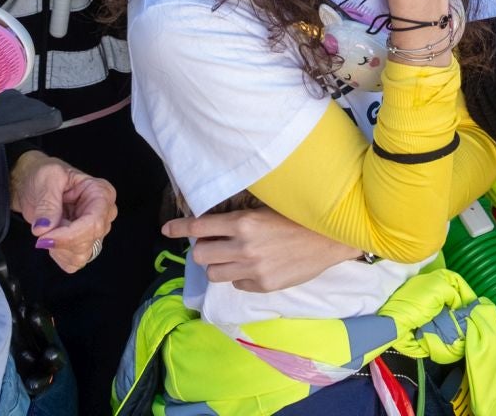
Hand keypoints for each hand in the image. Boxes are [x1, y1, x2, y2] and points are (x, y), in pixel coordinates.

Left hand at [12, 151, 117, 272]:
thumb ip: (47, 204)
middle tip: (40, 229)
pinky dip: (58, 255)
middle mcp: (104, 214)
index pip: (94, 223)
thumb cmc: (45, 175)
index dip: (69, 235)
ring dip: (58, 248)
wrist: (35, 184)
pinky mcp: (84, 244)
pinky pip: (73, 262)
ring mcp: (95, 231)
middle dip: (61, 241)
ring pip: (81, 256)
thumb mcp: (46, 179)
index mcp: (101, 193)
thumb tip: (44, 229)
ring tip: (47, 229)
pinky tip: (52, 238)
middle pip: (88, 241)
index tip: (43, 237)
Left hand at [162, 209, 360, 291]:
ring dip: (218, 264)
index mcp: (243, 223)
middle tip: (213, 243)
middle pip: (200, 254)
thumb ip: (240, 220)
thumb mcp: (266, 210)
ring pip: (214, 273)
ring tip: (232, 256)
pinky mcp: (263, 286)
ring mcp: (253, 270)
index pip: (200, 227)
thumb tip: (214, 227)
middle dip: (203, 248)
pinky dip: (239, 276)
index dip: (179, 228)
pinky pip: (236, 284)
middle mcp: (244, 247)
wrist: (329, 240)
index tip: (166, 230)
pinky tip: (254, 266)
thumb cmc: (298, 218)